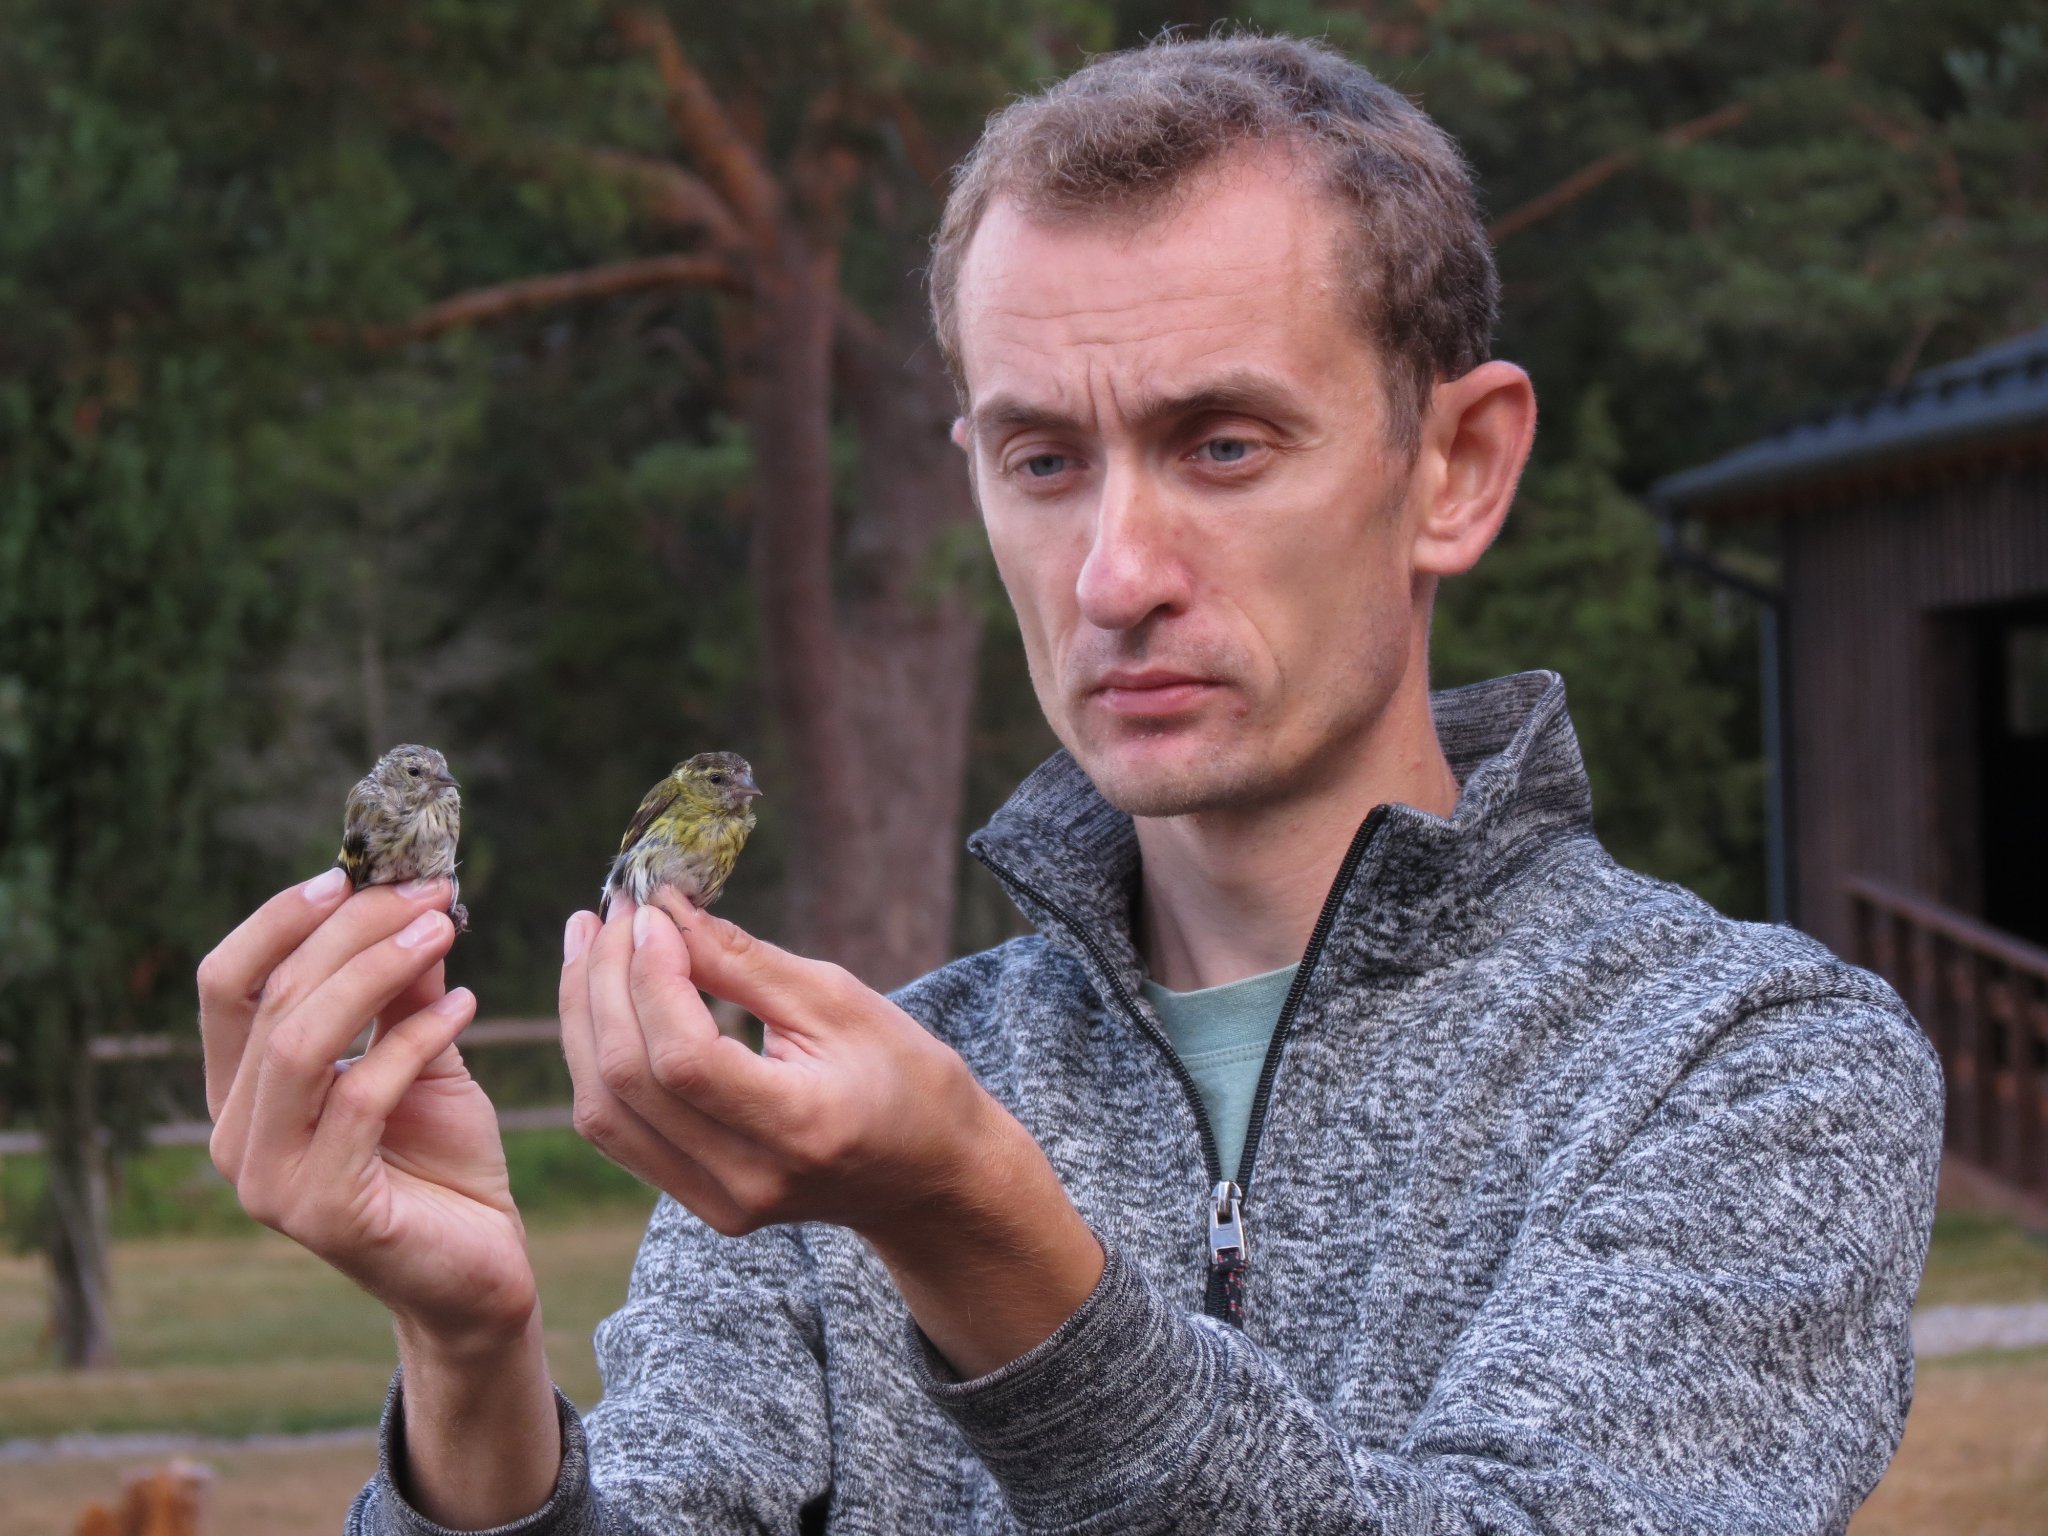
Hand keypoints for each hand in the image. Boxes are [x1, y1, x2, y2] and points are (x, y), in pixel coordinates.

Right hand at [198, 870, 534, 1349]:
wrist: (479, 1271)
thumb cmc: (443, 1162)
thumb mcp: (423, 1056)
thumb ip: (403, 991)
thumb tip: (410, 897)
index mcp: (241, 1093)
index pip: (226, 984)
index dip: (280, 919)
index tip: (350, 873)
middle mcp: (234, 1137)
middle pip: (274, 999)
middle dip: (354, 931)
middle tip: (431, 894)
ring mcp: (269, 1181)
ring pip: (300, 1042)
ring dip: (377, 972)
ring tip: (444, 931)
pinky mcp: (323, 1210)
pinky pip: (360, 1098)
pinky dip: (416, 1040)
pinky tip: (469, 1006)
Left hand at [560, 892, 1102, 1374]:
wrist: (931, 1177)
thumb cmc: (906, 1077)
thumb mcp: (841, 1002)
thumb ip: (745, 962)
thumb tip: (663, 910)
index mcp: (800, 1130)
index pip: (684, 1060)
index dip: (650, 977)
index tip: (649, 911)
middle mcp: (747, 1181)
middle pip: (627, 1083)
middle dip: (603, 982)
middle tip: (611, 909)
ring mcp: (717, 1203)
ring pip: (603, 1111)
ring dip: (583, 1016)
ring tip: (588, 939)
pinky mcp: (698, 1203)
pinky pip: (617, 1129)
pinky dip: (599, 1056)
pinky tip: (601, 996)